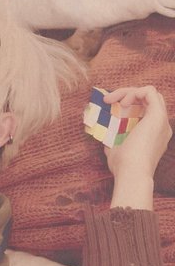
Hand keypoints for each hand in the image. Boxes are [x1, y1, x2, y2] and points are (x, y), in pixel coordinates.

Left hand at [103, 86, 171, 208]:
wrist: (132, 173)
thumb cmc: (123, 167)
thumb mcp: (116, 151)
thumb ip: (114, 142)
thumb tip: (105, 138)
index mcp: (153, 134)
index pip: (145, 109)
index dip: (127, 104)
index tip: (108, 107)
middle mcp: (161, 126)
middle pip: (149, 98)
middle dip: (127, 94)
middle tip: (109, 101)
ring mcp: (161, 120)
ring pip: (149, 92)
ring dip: (129, 92)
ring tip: (113, 101)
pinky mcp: (157, 116)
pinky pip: (150, 92)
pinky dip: (134, 91)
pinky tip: (122, 101)